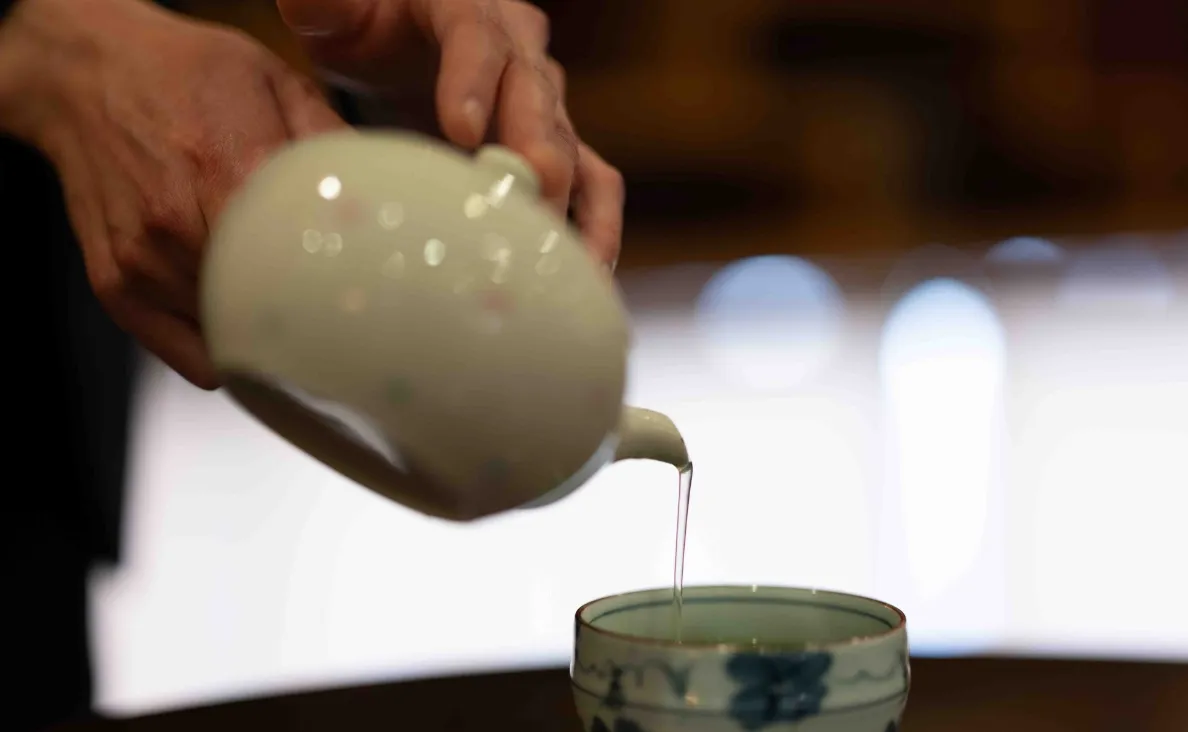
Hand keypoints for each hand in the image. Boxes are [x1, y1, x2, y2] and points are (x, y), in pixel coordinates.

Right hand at [0, 0, 346, 388]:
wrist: (83, 72)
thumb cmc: (183, 73)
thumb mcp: (276, 82)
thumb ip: (332, 143)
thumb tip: (388, 196)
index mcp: (228, 173)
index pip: (300, 268)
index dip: (340, 295)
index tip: (367, 305)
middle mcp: (180, 227)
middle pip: (267, 315)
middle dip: (308, 322)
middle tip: (339, 317)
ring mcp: (144, 265)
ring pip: (230, 344)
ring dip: (266, 338)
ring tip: (290, 313)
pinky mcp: (117, 288)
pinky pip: (189, 358)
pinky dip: (223, 353)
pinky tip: (245, 327)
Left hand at [275, 0, 623, 268]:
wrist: (403, 50)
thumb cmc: (366, 30)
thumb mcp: (337, 10)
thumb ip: (324, 3)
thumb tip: (305, 3)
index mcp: (465, 6)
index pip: (475, 34)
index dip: (472, 78)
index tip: (460, 129)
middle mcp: (519, 50)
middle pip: (536, 94)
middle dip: (539, 144)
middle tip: (535, 188)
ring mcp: (543, 104)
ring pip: (574, 145)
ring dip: (574, 200)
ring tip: (568, 252)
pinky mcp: (555, 151)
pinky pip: (593, 184)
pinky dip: (595, 226)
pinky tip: (584, 274)